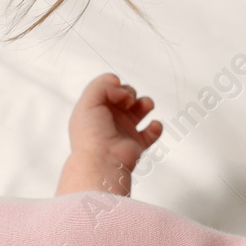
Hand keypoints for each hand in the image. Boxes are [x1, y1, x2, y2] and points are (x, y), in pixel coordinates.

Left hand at [56, 73, 161, 196]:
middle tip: (128, 101)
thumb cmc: (91, 135)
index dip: (115, 84)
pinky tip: (152, 125)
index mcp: (95, 109)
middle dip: (130, 92)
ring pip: (139, 109)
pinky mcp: (136, 143)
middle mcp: (108, 119)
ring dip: (146, 102)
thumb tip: (118, 84)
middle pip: (125, 96)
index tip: (117, 89)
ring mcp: (123, 131)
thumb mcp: (89, 101)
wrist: (103, 161)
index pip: (108, 88)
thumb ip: (102, 84)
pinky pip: (152, 132)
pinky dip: (156, 127)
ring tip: (145, 106)